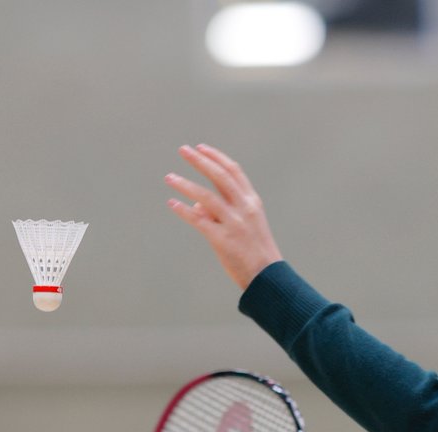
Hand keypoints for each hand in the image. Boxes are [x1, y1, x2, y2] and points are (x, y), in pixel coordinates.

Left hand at [165, 143, 282, 289]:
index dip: (216, 157)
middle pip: (219, 176)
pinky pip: (199, 221)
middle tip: (183, 150)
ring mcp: (234, 223)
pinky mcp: (223, 240)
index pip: (233, 171)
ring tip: (169, 177)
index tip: (200, 147)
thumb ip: (222, 211)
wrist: (268, 278)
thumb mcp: (245, 226)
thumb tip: (195, 205)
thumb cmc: (255, 252)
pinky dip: (184, 211)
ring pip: (205, 197)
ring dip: (185, 184)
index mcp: (252, 202)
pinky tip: (172, 204)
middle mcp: (244, 208)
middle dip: (200, 161)